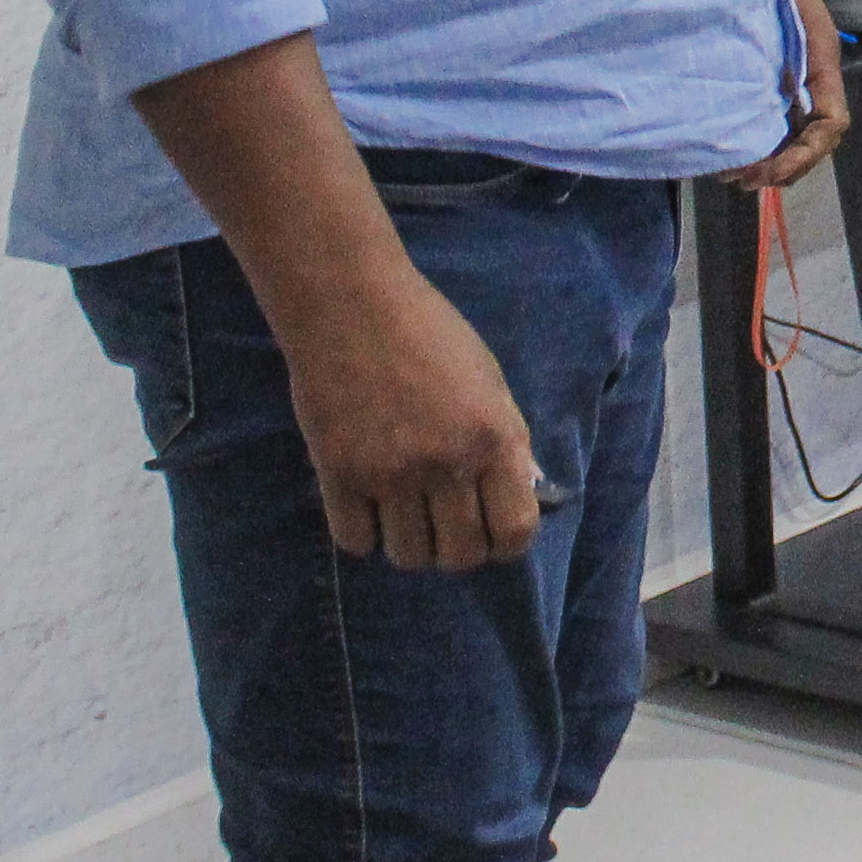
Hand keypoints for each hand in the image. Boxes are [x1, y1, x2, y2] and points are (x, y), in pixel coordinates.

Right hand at [277, 272, 542, 569]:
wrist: (351, 304)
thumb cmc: (429, 333)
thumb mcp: (490, 382)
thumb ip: (506, 442)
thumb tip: (522, 496)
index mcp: (494, 438)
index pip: (515, 532)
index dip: (505, 543)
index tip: (490, 531)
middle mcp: (447, 464)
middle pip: (460, 556)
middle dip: (456, 550)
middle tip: (443, 526)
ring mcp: (390, 474)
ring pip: (408, 557)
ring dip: (409, 544)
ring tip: (403, 514)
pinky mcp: (338, 475)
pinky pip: (356, 542)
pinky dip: (363, 533)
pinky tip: (366, 505)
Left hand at [725, 0, 849, 192]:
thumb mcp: (773, 7)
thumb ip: (778, 53)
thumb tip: (771, 117)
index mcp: (819, 54)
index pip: (830, 123)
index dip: (803, 155)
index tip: (764, 171)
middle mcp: (810, 64)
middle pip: (815, 133)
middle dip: (785, 164)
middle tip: (741, 180)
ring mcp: (789, 63)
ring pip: (795, 125)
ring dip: (772, 154)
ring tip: (733, 170)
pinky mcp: (766, 60)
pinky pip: (773, 108)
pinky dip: (757, 133)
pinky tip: (728, 139)